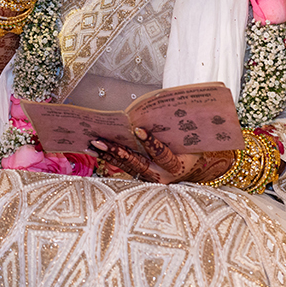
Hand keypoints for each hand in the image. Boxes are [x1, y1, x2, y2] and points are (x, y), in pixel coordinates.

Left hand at [91, 128, 233, 184]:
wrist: (192, 168)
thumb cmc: (191, 148)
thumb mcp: (189, 140)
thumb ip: (175, 130)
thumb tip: (157, 108)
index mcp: (177, 166)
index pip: (162, 154)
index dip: (151, 142)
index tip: (138, 129)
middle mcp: (161, 176)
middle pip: (137, 163)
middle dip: (118, 151)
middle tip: (101, 141)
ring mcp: (149, 178)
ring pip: (126, 166)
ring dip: (108, 154)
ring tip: (93, 144)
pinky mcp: (141, 177)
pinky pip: (123, 167)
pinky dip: (109, 158)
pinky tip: (95, 150)